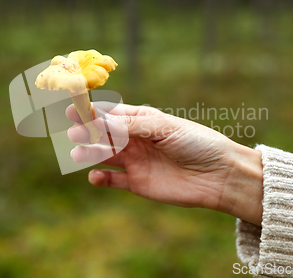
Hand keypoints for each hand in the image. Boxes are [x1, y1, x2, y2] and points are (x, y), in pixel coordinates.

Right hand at [66, 102, 262, 224]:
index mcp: (142, 119)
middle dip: (87, 132)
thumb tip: (99, 121)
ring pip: (104, 155)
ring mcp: (134, 161)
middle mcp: (134, 139)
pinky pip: (113, 180)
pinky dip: (101, 178)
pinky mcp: (137, 183)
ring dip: (89, 153)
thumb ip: (132, 126)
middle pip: (103, 134)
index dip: (92, 111)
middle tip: (74, 133)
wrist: (219, 176)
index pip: (111, 113)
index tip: (73, 109)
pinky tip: (95, 176)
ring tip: (78, 154)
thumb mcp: (165, 128)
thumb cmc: (197, 143)